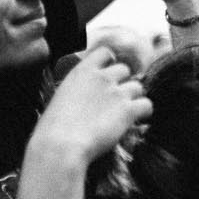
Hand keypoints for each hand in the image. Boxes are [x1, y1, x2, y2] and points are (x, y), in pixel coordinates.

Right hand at [34, 47, 149, 165]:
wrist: (60, 146)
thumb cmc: (52, 129)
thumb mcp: (60, 98)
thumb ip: (77, 91)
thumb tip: (84, 98)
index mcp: (82, 71)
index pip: (104, 52)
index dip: (109, 62)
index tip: (107, 74)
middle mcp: (102, 78)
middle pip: (124, 70)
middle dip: (121, 82)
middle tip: (114, 100)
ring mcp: (117, 93)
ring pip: (138, 87)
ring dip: (133, 98)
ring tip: (124, 112)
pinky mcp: (128, 110)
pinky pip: (147, 105)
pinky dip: (144, 112)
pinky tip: (136, 120)